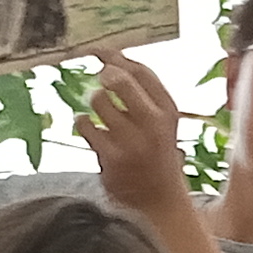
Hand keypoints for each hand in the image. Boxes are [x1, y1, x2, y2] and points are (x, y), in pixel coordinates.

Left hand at [76, 54, 194, 215]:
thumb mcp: (160, 122)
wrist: (159, 200)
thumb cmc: (155, 153)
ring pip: (98, 101)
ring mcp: (132, 141)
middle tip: (101, 78)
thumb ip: (142, 94)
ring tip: (101, 115)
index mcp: (168, 110)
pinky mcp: (112, 158)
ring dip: (94, 104)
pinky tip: (92, 131)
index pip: (142, 71)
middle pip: (119, 80)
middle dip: (105, 74)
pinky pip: (85, 125)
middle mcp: (154, 123)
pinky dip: (84, 124)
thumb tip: (110, 60)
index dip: (117, 57)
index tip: (101, 52)